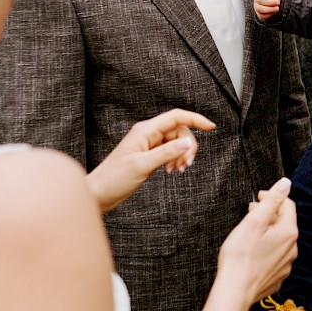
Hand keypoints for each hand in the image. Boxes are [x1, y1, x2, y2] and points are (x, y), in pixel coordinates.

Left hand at [86, 109, 214, 212]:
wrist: (99, 193)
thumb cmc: (114, 178)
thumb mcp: (143, 166)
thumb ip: (166, 153)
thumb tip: (187, 143)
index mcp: (145, 130)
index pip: (176, 117)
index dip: (196, 119)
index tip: (212, 127)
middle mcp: (148, 134)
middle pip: (180, 131)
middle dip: (188, 147)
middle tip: (185, 165)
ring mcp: (149, 144)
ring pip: (176, 142)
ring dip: (182, 155)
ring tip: (177, 171)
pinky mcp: (149, 154)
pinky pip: (170, 151)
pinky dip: (175, 160)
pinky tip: (172, 171)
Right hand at [190, 178, 297, 310]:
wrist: (234, 292)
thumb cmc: (240, 257)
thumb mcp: (254, 221)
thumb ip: (272, 200)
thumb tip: (286, 183)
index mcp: (288, 232)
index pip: (288, 205)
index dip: (272, 197)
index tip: (258, 197)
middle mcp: (292, 249)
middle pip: (284, 222)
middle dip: (269, 213)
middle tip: (250, 212)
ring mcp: (286, 264)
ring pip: (279, 240)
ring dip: (267, 231)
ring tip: (250, 231)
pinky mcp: (277, 276)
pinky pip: (275, 256)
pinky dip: (266, 248)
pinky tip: (252, 250)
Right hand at [254, 0, 282, 20]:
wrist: (276, 2)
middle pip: (261, 0)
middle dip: (272, 2)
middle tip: (278, 2)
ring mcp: (257, 5)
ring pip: (261, 8)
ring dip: (271, 8)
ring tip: (277, 7)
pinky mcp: (259, 13)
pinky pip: (262, 15)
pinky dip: (270, 14)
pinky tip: (273, 11)